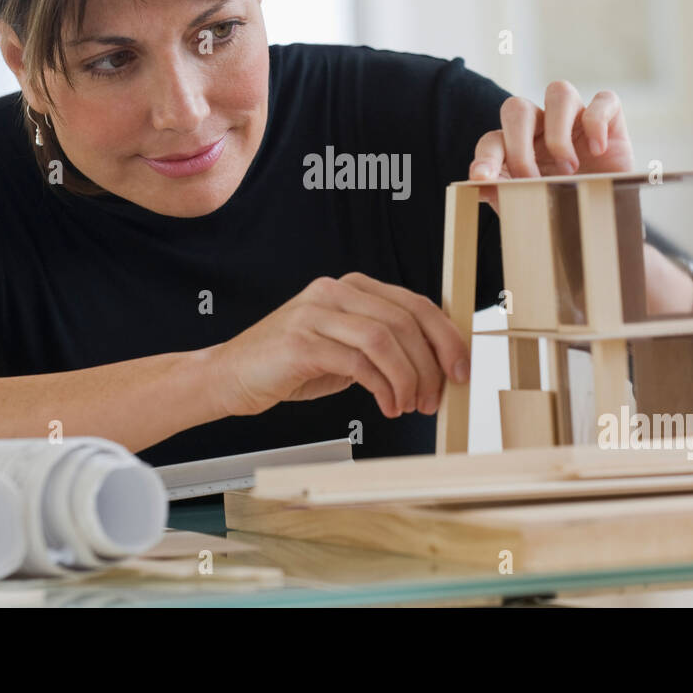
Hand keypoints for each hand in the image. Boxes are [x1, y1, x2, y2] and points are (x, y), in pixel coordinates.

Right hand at [208, 272, 470, 419]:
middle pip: (404, 321)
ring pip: (385, 339)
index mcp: (351, 287)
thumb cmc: (290, 364)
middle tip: (434, 398)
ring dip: (407, 379)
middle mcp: (335, 291)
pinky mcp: (301, 341)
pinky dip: (382, 387)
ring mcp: (316, 313)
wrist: (231, 375)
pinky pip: (358, 362)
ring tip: (408, 405)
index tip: (461, 370)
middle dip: (430, 364)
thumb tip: (435, 364)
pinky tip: (386, 405)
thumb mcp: (344, 347)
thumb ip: (382, 345)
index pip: (415, 303)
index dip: (445, 337)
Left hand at [469, 81, 632, 211]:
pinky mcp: (611, 120)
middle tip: (532, 181)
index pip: (492, 140)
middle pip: (517, 108)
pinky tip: (598, 151)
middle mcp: (542, 127)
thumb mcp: (532, 210)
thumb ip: (504, 196)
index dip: (484, 156)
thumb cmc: (564, 215)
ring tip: (569, 170)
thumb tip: (478, 184)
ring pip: (559, 92)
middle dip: (520, 147)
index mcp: (516, 148)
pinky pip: (604, 99)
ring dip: (558, 134)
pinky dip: (597, 122)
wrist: (607, 225)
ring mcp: (576, 120)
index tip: (481, 177)